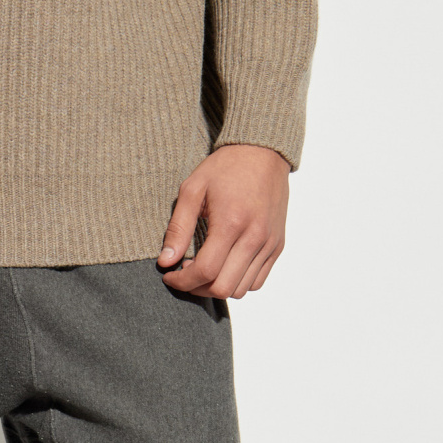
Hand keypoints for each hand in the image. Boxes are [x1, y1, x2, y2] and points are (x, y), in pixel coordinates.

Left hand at [158, 145, 289, 299]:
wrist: (262, 152)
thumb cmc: (225, 168)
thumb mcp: (192, 190)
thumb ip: (178, 228)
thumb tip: (165, 261)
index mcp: (231, 222)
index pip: (205, 270)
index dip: (182, 281)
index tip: (169, 275)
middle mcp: (255, 237)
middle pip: (223, 287)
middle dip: (197, 288)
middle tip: (184, 273)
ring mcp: (269, 244)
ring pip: (241, 290)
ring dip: (217, 287)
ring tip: (203, 268)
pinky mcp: (278, 246)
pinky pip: (257, 281)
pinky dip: (237, 282)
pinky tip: (223, 266)